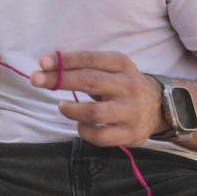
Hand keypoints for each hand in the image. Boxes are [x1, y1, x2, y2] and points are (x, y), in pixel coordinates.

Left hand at [29, 51, 167, 146]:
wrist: (160, 108)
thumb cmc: (122, 85)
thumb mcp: (111, 68)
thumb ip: (83, 67)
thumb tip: (46, 65)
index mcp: (122, 65)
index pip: (90, 59)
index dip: (64, 61)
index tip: (42, 62)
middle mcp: (128, 86)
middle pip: (90, 81)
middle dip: (59, 80)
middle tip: (36, 79)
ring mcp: (131, 112)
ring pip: (94, 112)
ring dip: (71, 109)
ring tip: (63, 106)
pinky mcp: (131, 134)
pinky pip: (100, 136)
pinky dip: (83, 131)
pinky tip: (80, 125)